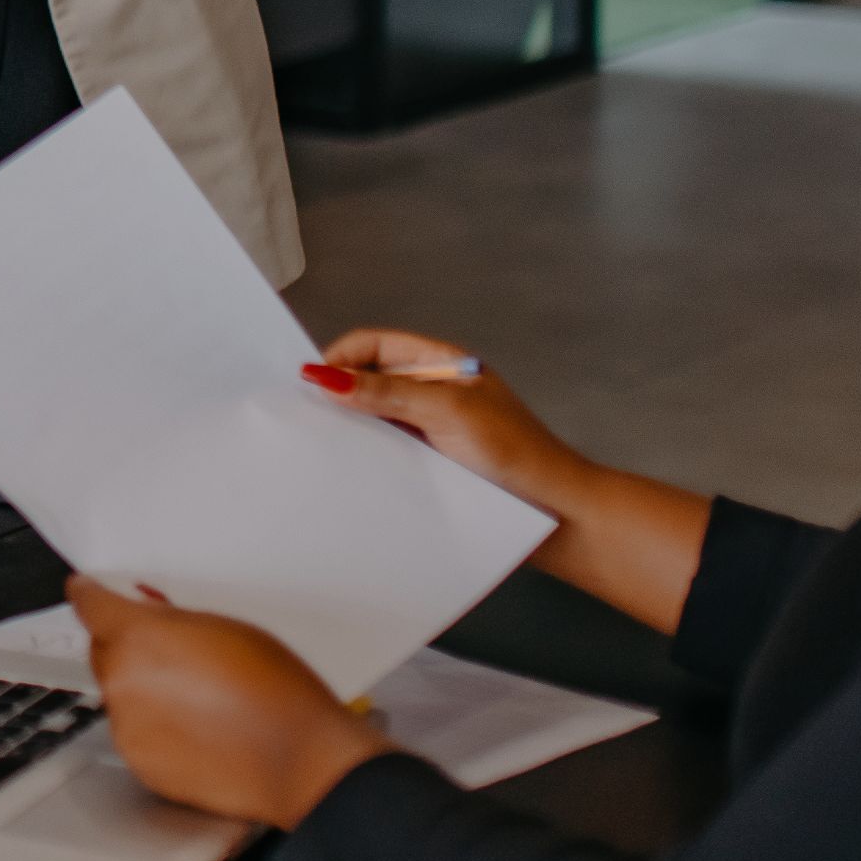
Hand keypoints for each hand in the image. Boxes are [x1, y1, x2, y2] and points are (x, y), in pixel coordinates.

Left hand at [65, 575, 389, 830]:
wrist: (297, 758)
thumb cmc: (275, 691)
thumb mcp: (227, 627)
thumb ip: (172, 618)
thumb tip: (147, 609)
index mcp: (139, 636)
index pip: (90, 604)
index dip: (91, 593)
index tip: (88, 590)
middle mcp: (122, 681)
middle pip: (102, 650)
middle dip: (126, 644)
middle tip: (169, 649)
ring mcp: (127, 726)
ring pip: (118, 693)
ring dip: (142, 688)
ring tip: (198, 696)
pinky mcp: (139, 763)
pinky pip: (134, 732)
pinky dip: (153, 726)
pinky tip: (197, 726)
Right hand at [314, 331, 716, 635]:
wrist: (555, 515)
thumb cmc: (515, 454)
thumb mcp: (446, 412)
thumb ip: (386, 392)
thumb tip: (323, 375)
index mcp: (442, 364)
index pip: (374, 345)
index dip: (340, 358)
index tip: (310, 386)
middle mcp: (434, 393)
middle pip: (370, 381)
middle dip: (338, 394)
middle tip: (305, 419)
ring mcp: (433, 430)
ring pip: (376, 420)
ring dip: (351, 430)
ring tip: (322, 448)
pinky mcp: (432, 466)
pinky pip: (388, 454)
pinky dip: (367, 459)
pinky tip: (351, 473)